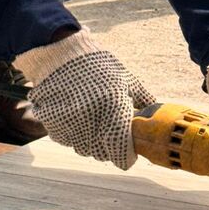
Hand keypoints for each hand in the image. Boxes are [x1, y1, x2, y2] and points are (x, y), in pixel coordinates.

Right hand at [15, 27, 154, 169]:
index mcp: (113, 109)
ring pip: (83, 149)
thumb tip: (155, 113)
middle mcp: (91, 121)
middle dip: (109, 146)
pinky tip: (75, 114)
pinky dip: (72, 133)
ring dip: (90, 141)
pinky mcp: (53, 125)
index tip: (128, 151)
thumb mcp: (125, 77)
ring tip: (91, 118)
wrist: (60, 53)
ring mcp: (70, 125)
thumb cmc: (98, 65)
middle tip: (109, 129)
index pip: (121, 153)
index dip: (126, 155)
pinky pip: (67, 140)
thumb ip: (142, 98)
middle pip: (102, 154)